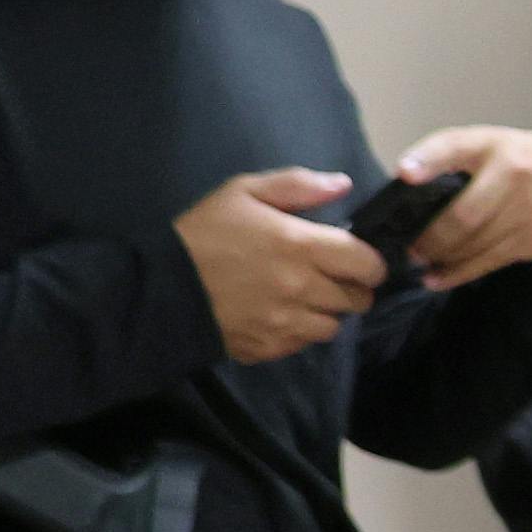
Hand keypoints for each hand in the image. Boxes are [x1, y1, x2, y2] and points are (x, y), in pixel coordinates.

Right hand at [179, 167, 384, 360]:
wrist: (160, 285)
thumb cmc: (203, 232)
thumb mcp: (243, 191)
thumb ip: (297, 186)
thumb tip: (343, 184)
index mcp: (301, 246)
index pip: (367, 263)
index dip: (371, 262)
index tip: (359, 260)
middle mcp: (302, 288)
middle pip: (358, 299)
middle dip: (351, 288)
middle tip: (331, 278)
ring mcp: (286, 322)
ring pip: (334, 326)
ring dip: (327, 312)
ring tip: (304, 297)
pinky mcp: (269, 347)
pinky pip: (304, 344)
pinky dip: (300, 332)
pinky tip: (281, 315)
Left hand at [386, 127, 531, 290]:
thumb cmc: (520, 161)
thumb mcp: (490, 144)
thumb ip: (452, 156)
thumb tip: (405, 183)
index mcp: (493, 145)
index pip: (456, 147)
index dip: (429, 160)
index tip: (405, 174)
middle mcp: (514, 174)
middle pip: (464, 215)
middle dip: (432, 237)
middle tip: (412, 249)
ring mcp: (529, 210)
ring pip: (476, 244)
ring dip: (443, 258)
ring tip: (423, 262)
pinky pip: (490, 262)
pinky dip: (460, 273)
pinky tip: (440, 278)